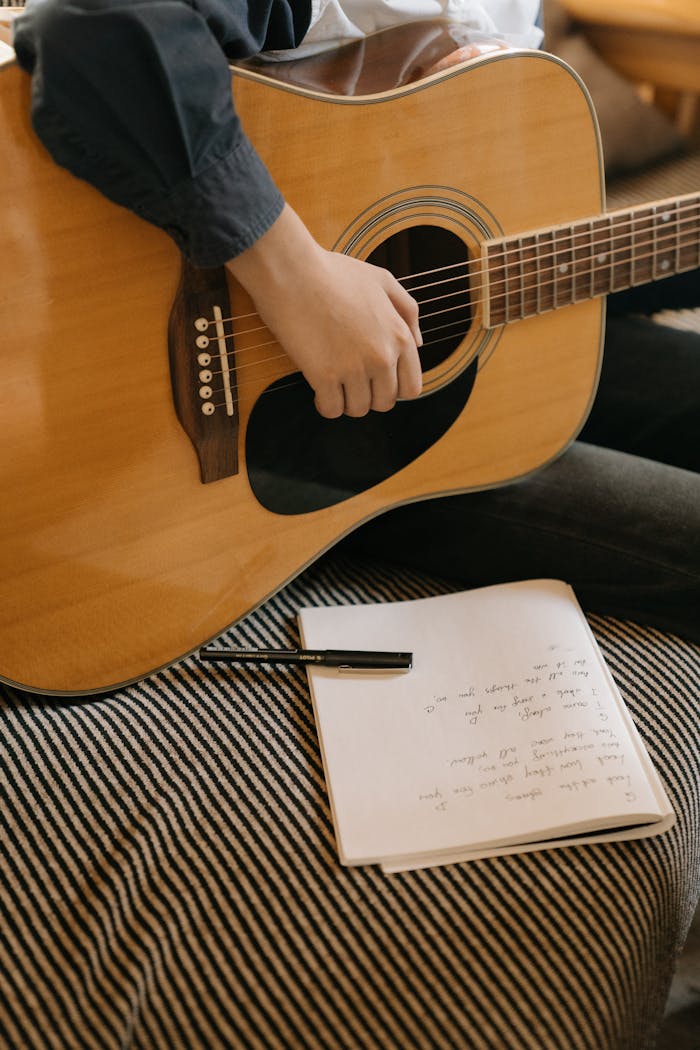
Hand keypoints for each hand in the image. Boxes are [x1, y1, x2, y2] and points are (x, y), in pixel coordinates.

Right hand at [227, 205, 422, 417]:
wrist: (291, 271)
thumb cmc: (332, 273)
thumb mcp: (381, 280)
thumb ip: (406, 311)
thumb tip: (418, 343)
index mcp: (399, 336)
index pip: (411, 387)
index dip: (392, 388)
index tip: (374, 380)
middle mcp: (382, 355)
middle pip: (384, 403)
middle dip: (368, 396)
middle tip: (349, 381)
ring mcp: (354, 368)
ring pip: (358, 409)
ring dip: (345, 401)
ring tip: (333, 383)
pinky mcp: (325, 376)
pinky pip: (332, 410)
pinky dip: (324, 404)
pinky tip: (317, 388)